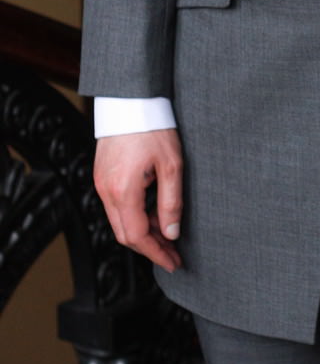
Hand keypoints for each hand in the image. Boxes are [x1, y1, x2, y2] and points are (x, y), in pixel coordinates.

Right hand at [93, 129, 184, 272]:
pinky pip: (116, 207)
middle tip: (172, 254)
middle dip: (150, 248)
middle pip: (125, 234)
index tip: (173, 263)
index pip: (137, 236)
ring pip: (119, 221)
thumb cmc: (153, 127)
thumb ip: (171, 202)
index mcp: (123, 191)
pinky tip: (153, 214)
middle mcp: (107, 191)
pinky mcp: (102, 176)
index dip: (156, 253)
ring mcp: (101, 184)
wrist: (130, 101)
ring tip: (167, 233)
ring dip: (142, 232)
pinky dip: (134, 216)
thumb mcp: (172, 166)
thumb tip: (172, 232)